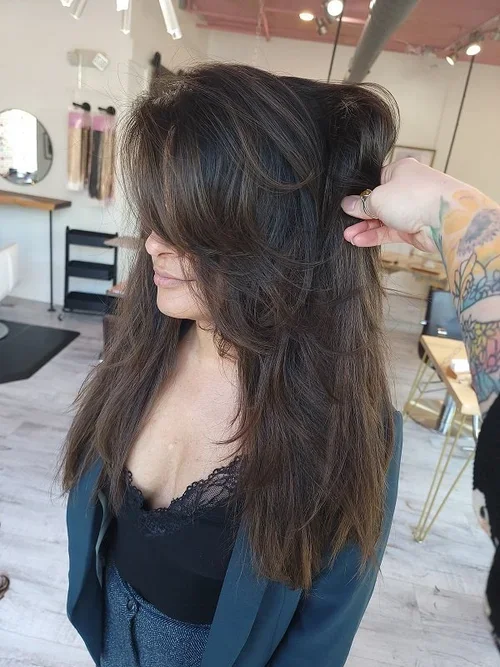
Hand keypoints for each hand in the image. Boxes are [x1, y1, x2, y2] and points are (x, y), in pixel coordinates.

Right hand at [341, 158, 460, 251]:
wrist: (446, 219)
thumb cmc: (417, 197)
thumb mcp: (379, 197)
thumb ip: (362, 204)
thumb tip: (348, 205)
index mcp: (400, 171)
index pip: (374, 181)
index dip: (359, 194)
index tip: (345, 205)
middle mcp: (406, 189)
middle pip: (377, 202)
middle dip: (360, 214)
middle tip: (344, 224)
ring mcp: (410, 209)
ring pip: (382, 219)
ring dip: (365, 227)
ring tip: (348, 236)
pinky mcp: (413, 228)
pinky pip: (388, 232)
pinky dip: (374, 236)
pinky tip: (359, 240)